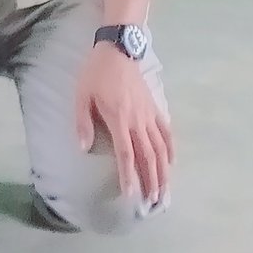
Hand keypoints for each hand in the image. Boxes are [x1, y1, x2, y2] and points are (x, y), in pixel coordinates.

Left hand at [74, 42, 173, 203]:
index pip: (126, 154)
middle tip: (153, 202)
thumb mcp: (82, 95)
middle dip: (151, 181)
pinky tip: (171, 162)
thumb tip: (83, 148)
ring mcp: (149, 115)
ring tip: (164, 191)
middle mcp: (137, 121)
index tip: (131, 195)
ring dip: (163, 171)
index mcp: (119, 119)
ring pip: (160, 148)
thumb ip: (83, 122)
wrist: (118, 50)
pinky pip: (166, 131)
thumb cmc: (96, 73)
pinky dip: (170, 149)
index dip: (129, 175)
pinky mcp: (155, 108)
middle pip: (147, 156)